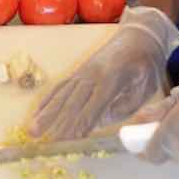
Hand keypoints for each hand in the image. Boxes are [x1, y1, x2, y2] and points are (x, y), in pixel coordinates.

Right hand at [29, 6, 178, 139]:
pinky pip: (60, 87)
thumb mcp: (145, 86)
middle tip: (46, 142)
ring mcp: (83, 72)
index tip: (71, 139)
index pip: (95, 104)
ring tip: (32, 131)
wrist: (139, 35)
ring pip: (62, 95)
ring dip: (46, 114)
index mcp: (113, 78)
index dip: (83, 121)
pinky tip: (37, 114)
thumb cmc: (145, 64)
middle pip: (73, 101)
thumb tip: (103, 120)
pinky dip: (48, 101)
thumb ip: (126, 106)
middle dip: (59, 123)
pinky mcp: (79, 72)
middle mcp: (93, 74)